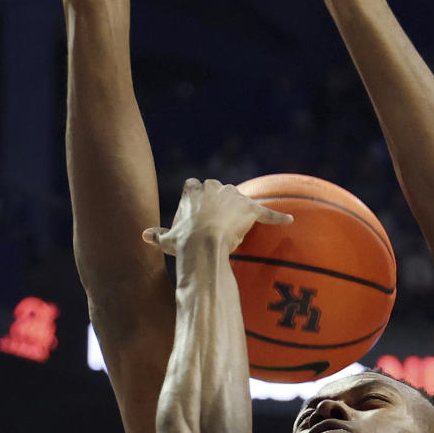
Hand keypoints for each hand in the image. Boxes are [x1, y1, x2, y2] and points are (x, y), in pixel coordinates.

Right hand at [143, 178, 291, 257]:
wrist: (203, 246)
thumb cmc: (183, 243)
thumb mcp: (167, 240)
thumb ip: (158, 234)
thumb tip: (144, 236)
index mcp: (192, 191)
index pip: (194, 186)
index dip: (196, 198)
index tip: (196, 209)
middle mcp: (213, 187)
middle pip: (218, 189)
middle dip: (219, 201)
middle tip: (217, 221)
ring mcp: (233, 196)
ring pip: (239, 199)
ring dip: (240, 209)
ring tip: (240, 225)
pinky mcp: (251, 208)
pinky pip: (267, 212)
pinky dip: (277, 216)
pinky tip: (289, 220)